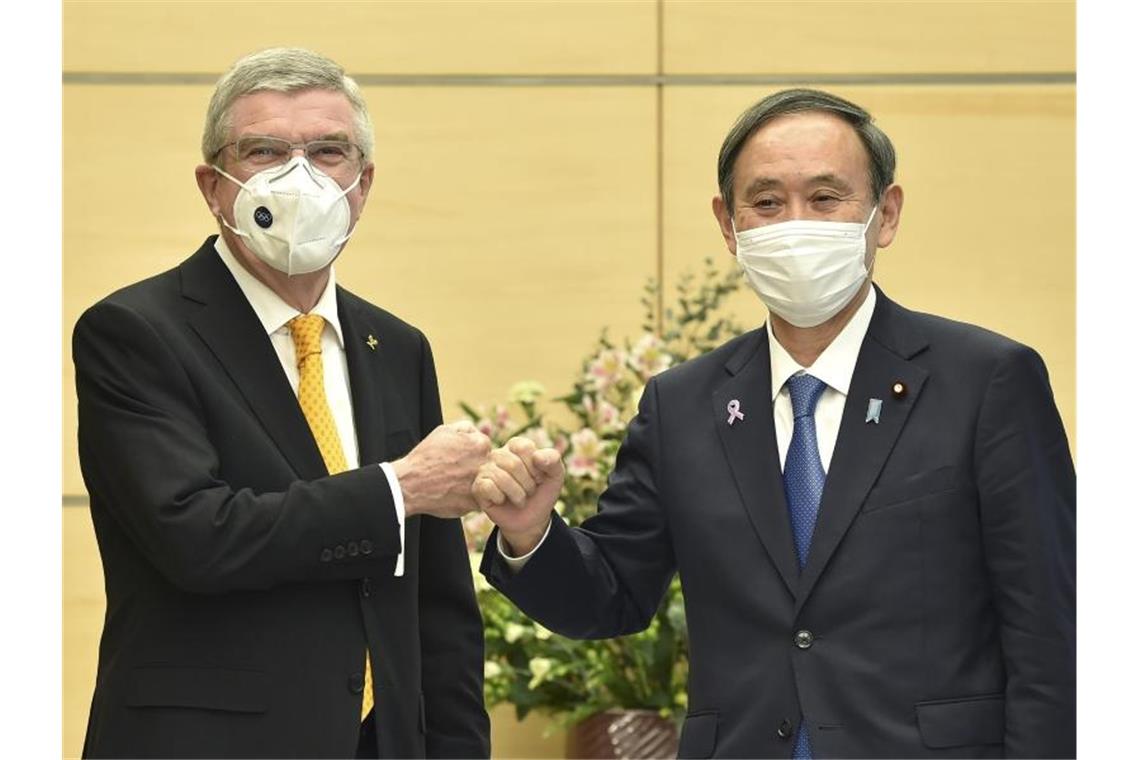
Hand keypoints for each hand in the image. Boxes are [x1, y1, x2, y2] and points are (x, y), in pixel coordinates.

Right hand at [393, 421, 491, 517]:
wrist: (410, 483)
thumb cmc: (426, 456)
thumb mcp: (444, 431)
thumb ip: (467, 428)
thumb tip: (482, 430)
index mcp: (481, 445)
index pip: (486, 448)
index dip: (472, 453)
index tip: (460, 458)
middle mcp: (485, 465)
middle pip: (489, 466)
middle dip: (477, 468)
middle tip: (457, 472)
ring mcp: (481, 486)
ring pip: (486, 485)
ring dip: (476, 484)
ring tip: (455, 484)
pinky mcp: (474, 504)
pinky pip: (479, 501)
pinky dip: (469, 499)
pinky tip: (453, 494)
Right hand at [472, 437, 564, 555]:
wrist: (532, 519)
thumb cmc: (541, 492)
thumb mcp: (555, 475)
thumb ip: (553, 460)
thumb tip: (537, 456)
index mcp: (516, 446)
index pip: (524, 448)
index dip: (536, 468)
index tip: (539, 478)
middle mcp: (498, 454)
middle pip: (513, 464)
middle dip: (528, 484)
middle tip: (529, 491)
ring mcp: (486, 470)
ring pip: (501, 477)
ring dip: (518, 495)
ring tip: (520, 498)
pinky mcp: (478, 487)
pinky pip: (488, 488)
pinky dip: (501, 498)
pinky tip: (502, 500)